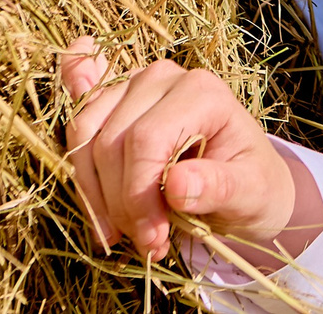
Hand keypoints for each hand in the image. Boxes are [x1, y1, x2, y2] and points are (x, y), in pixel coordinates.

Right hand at [60, 37, 322, 268]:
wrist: (247, 177)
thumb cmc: (250, 182)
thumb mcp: (249, 192)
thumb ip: (217, 188)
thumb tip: (177, 185)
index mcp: (202, 91)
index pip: (145, 141)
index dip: (137, 197)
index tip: (153, 241)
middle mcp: (164, 77)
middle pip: (110, 143)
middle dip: (119, 204)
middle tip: (146, 244)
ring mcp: (135, 84)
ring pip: (85, 136)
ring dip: (93, 191)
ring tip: (122, 230)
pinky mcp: (116, 100)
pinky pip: (83, 102)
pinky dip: (72, 112)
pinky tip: (75, 97)